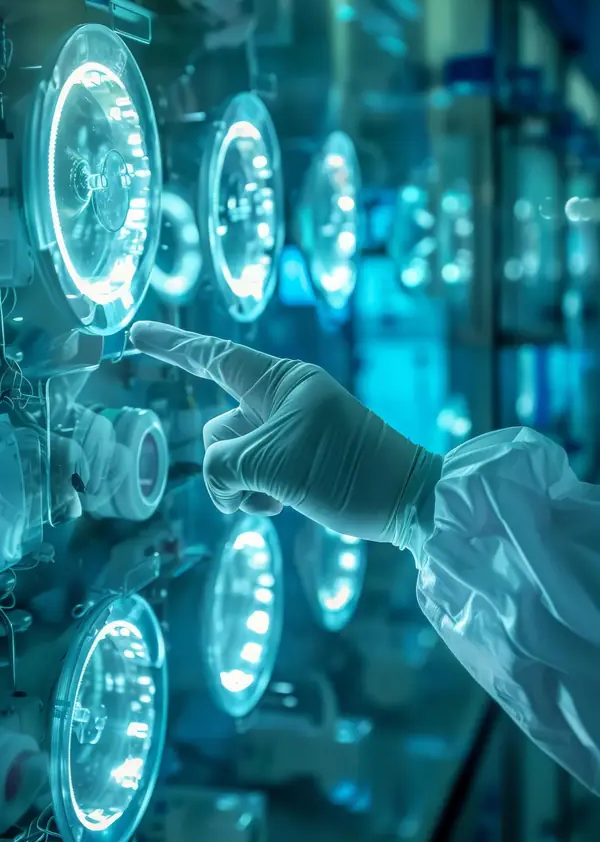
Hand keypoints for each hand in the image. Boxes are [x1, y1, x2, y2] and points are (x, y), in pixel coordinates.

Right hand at [130, 321, 423, 545]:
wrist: (406, 503)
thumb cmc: (347, 470)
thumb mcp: (273, 464)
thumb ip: (224, 467)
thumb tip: (220, 480)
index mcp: (280, 382)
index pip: (213, 357)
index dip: (172, 346)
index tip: (138, 334)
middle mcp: (281, 400)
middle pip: (219, 428)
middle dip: (226, 464)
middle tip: (262, 485)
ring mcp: (288, 431)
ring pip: (233, 458)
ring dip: (243, 486)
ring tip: (275, 500)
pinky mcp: (296, 459)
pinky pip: (253, 474)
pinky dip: (258, 494)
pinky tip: (281, 507)